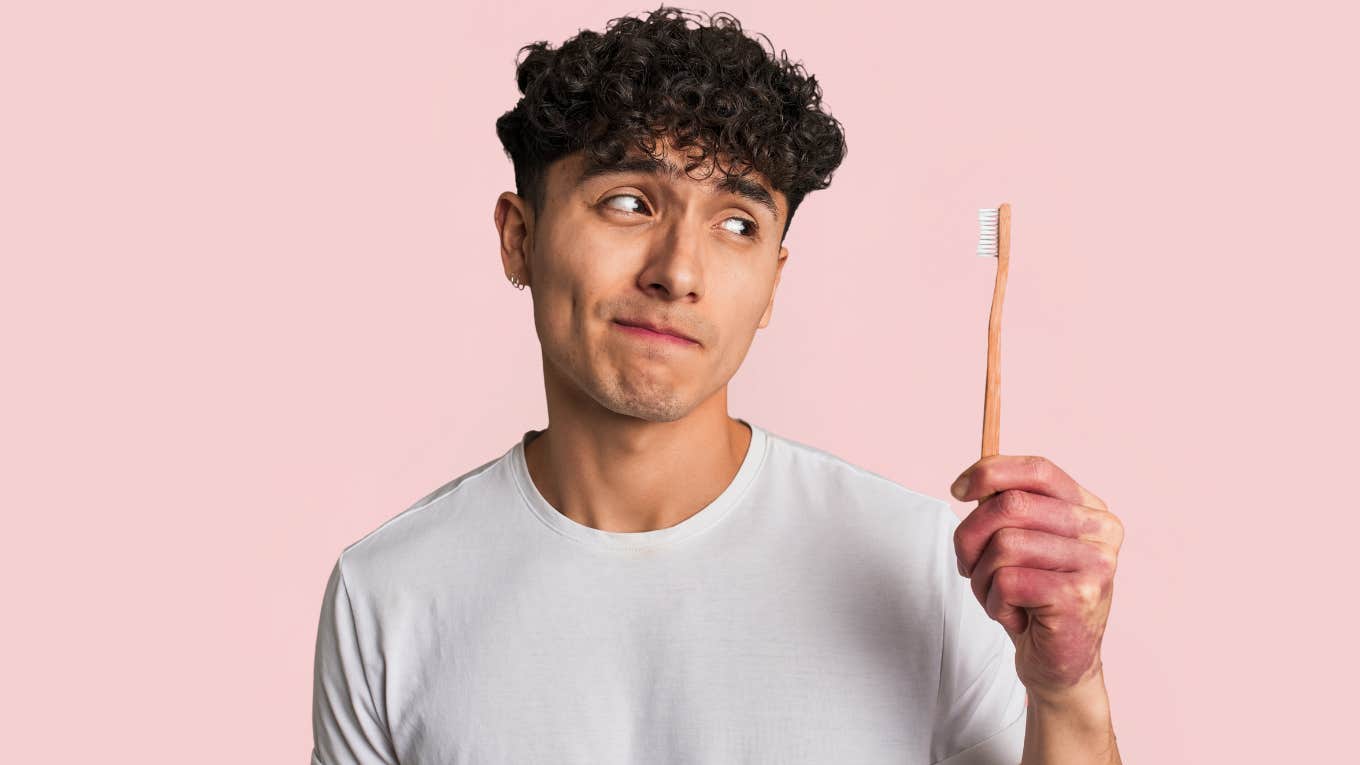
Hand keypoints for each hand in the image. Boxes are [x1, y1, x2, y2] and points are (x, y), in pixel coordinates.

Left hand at [949, 455, 1123, 699]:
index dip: (990, 472)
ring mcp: (1095, 563)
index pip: (1038, 469)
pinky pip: (1007, 581)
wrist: (1061, 667)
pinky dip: (995, 603)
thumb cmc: (1034, 602)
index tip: (958, 489)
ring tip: (1000, 598)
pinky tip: (1017, 617)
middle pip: (1011, 505)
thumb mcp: (1020, 547)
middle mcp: (1100, 531)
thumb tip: (970, 483)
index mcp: (1090, 509)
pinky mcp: (1078, 596)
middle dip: (970, 536)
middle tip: (969, 567)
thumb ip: (1005, 511)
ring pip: (1004, 544)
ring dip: (983, 577)